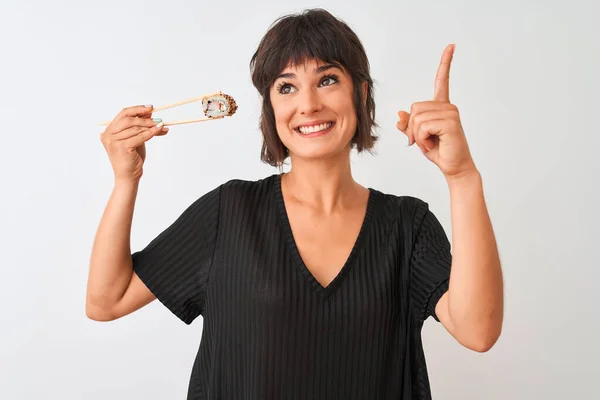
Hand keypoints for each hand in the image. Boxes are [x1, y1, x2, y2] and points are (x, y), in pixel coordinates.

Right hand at [100, 105, 168, 182]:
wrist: (128, 176)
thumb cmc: (131, 158)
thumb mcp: (135, 139)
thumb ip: (140, 127)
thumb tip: (151, 114)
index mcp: (109, 131)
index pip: (123, 114)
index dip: (137, 109)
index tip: (150, 108)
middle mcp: (108, 135)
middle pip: (128, 119)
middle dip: (144, 117)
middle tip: (157, 118)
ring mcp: (114, 141)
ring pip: (135, 128)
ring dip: (150, 126)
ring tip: (161, 125)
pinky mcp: (122, 147)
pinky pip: (140, 137)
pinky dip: (151, 133)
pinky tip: (158, 130)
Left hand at [396, 44, 475, 178]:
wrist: (454, 167)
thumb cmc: (438, 151)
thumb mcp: (418, 136)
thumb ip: (408, 125)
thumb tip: (399, 115)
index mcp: (442, 106)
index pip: (442, 80)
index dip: (445, 63)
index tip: (451, 46)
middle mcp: (448, 106)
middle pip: (414, 108)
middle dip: (412, 128)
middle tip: (422, 141)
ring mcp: (451, 113)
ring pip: (417, 118)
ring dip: (417, 135)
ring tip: (429, 143)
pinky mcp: (450, 123)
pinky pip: (423, 126)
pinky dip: (422, 139)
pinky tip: (433, 144)